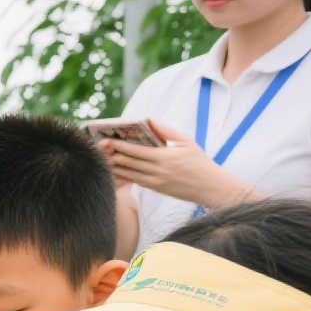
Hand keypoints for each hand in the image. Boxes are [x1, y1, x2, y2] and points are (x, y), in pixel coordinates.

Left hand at [98, 121, 239, 205]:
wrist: (211, 188)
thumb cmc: (200, 162)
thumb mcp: (187, 142)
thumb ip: (167, 131)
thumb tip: (150, 120)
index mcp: (165, 157)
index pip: (136, 151)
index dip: (119, 145)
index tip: (107, 139)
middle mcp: (157, 171)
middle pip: (128, 162)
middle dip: (112, 154)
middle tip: (99, 148)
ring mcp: (155, 182)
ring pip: (127, 174)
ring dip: (114, 166)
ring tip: (103, 158)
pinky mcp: (155, 189)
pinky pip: (134, 181)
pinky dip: (123, 175)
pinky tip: (114, 169)